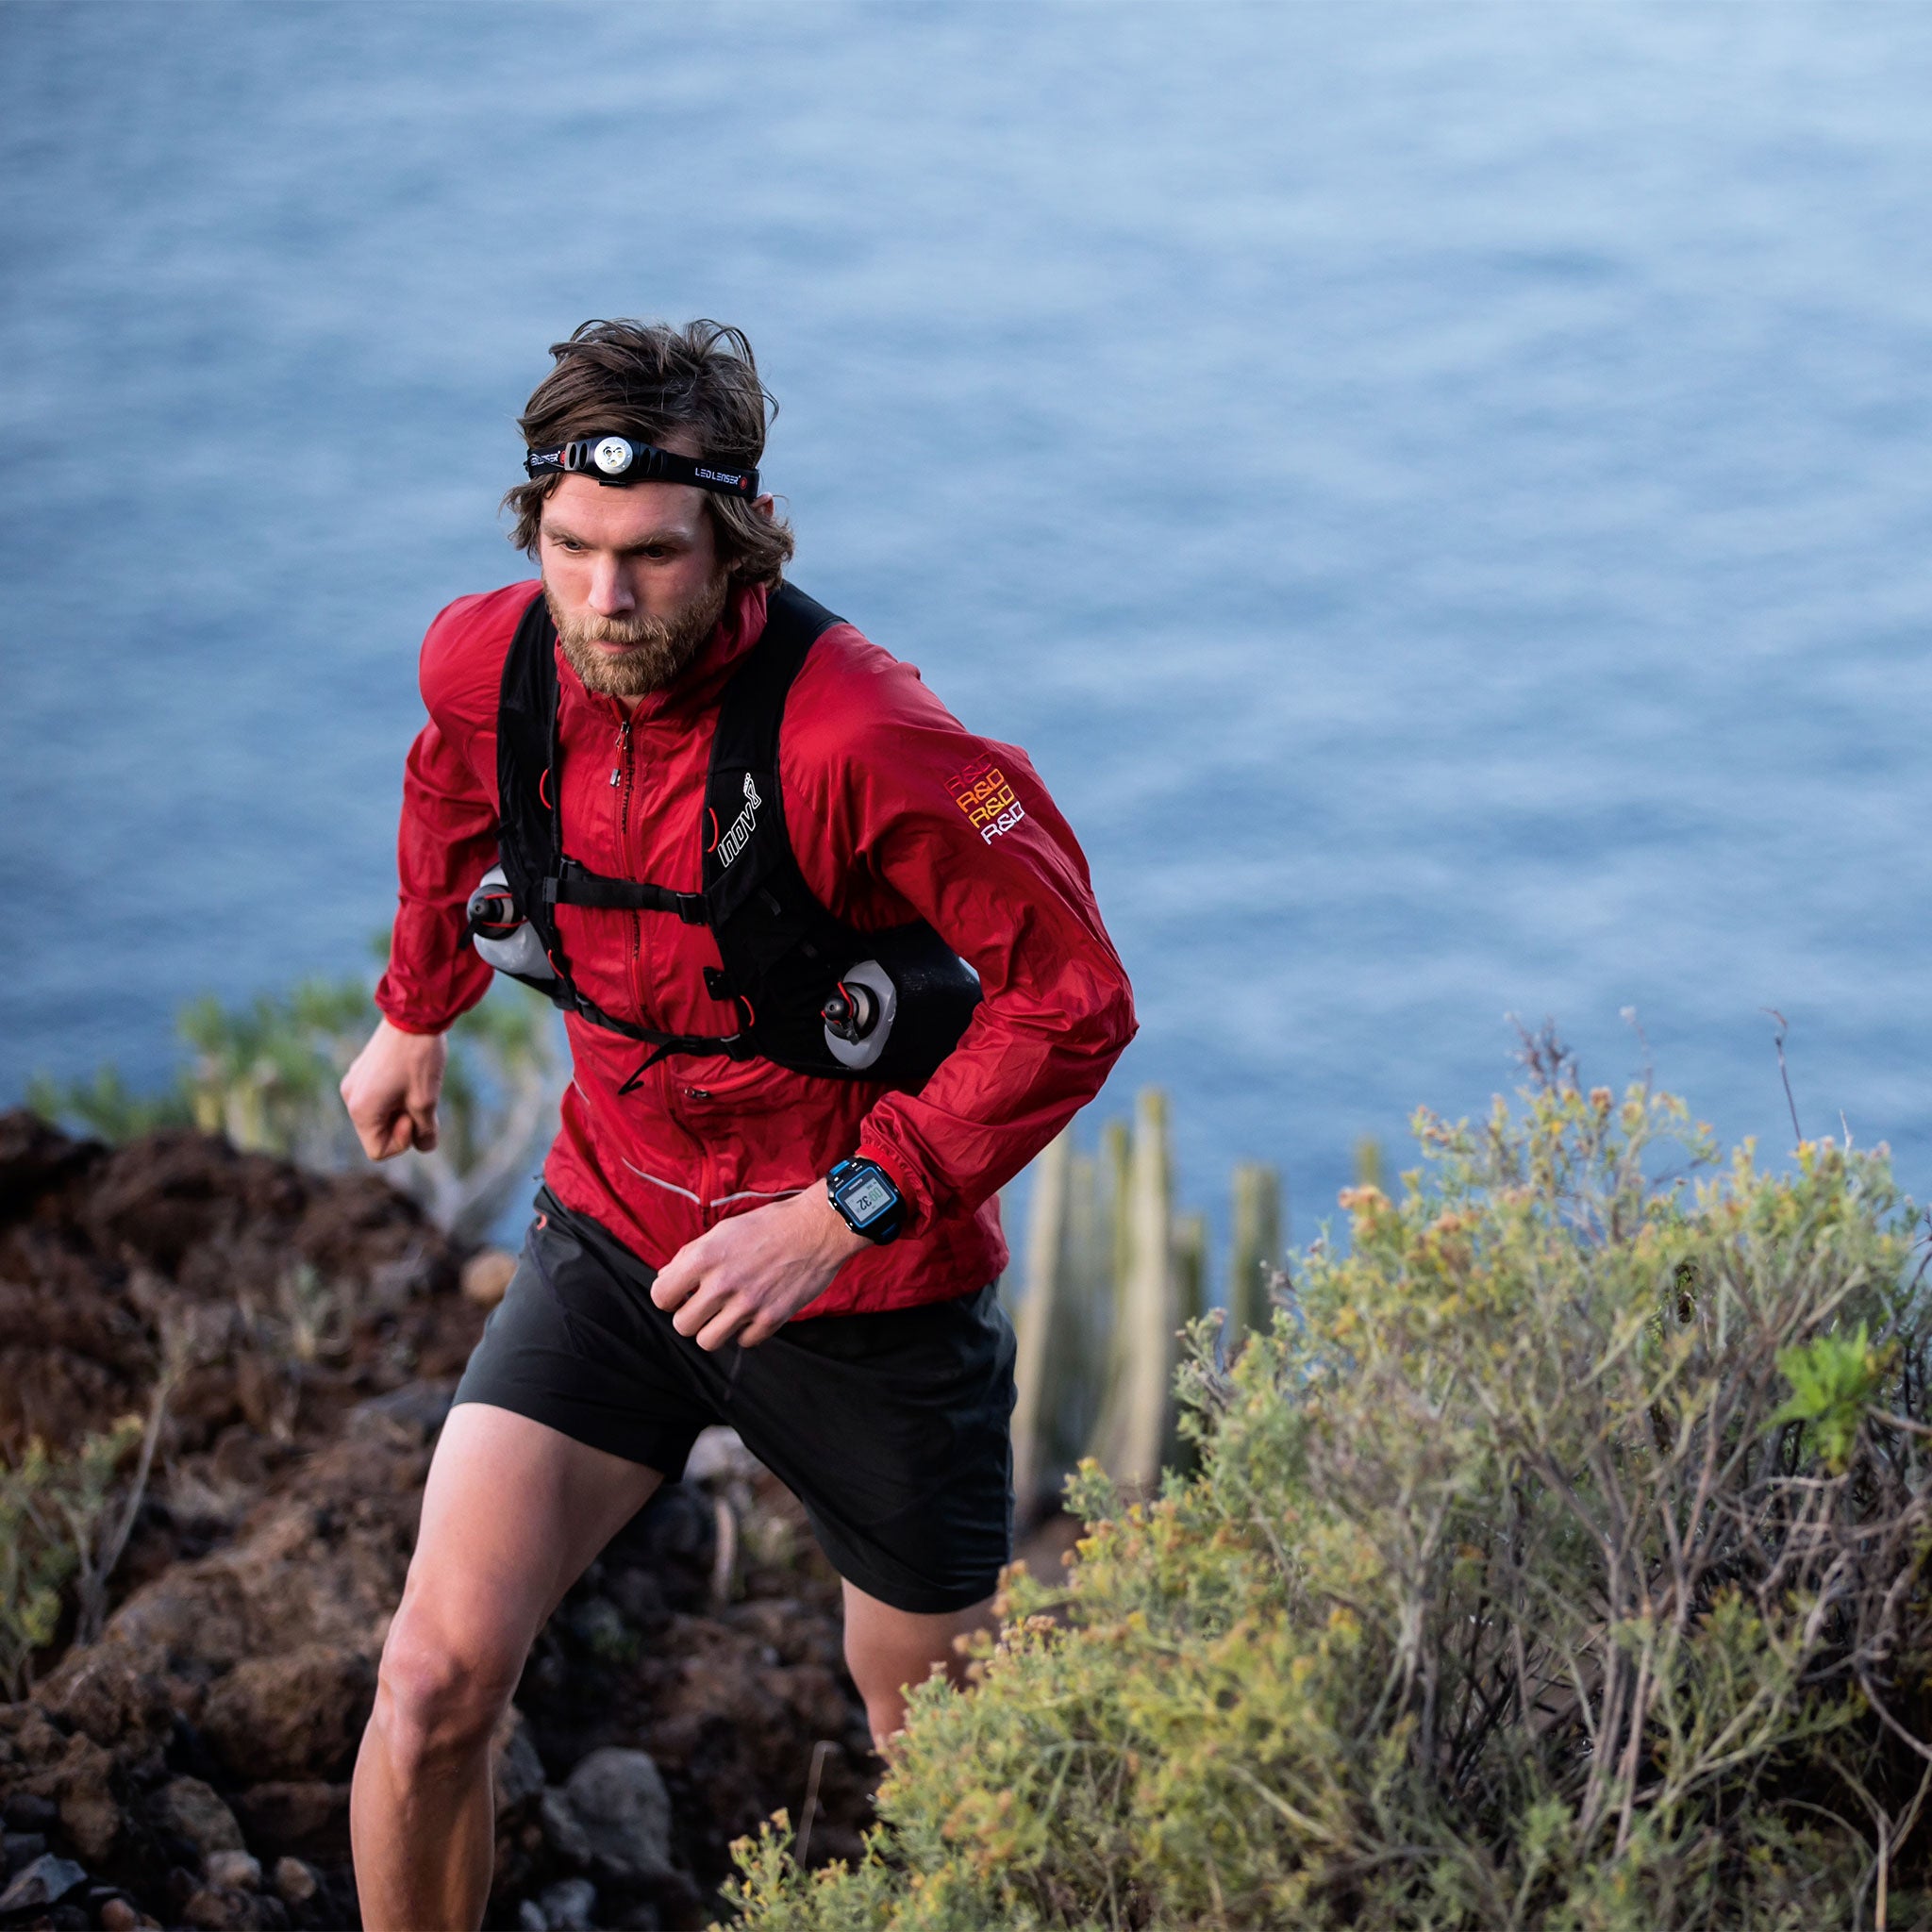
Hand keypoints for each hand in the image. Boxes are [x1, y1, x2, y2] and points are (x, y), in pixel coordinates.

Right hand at [339, 1018, 446, 1159]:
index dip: (402, 1142)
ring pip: (380, 1114)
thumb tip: (424, 1147)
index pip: (378, 1151)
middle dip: (402, 1125)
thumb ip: (425, 1132)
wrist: (414, 1014)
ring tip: (416, 1086)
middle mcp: (350, 1097)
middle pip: (377, 1133)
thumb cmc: (419, 1059)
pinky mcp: (362, 1070)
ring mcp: (354, 1082)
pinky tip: (410, 1075)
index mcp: (360, 1109)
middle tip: (420, 1100)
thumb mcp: (426, 1101)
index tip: (414, 1117)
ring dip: (400, 1109)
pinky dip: (396, 1095)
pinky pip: (379, 1096)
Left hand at [651, 1184, 868, 1350]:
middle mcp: (723, 1283)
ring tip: (726, 1314)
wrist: (817, 1229)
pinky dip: (747, 1331)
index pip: (660, 1296)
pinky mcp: (772, 1319)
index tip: (680, 1295)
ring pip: (708, 1341)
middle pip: (682, 1326)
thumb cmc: (769, 1226)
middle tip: (705, 1305)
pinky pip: (744, 1342)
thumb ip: (691, 1255)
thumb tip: (666, 1278)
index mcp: (705, 1257)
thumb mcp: (724, 1230)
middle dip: (691, 1316)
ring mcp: (748, 1304)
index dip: (668, 1297)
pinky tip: (754, 1312)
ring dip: (714, 1329)